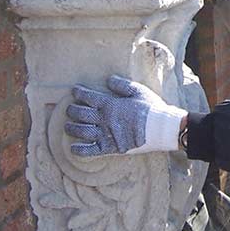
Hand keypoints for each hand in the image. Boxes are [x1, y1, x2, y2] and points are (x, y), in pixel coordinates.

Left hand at [65, 75, 187, 156]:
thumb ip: (122, 85)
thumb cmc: (151, 108)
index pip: (88, 96)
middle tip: (70, 109)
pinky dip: (79, 149)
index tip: (75, 91)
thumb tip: (108, 79)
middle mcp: (104, 119)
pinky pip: (89, 151)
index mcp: (110, 104)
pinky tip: (74, 147)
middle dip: (72, 110)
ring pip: (80, 131)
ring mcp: (105, 134)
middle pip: (79, 113)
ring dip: (70, 128)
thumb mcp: (139, 91)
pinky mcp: (109, 147)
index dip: (79, 92)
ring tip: (68, 126)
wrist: (161, 128)